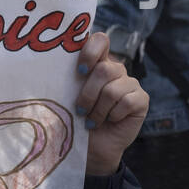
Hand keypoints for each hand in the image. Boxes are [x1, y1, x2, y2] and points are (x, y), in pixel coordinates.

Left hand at [76, 31, 148, 176]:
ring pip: (113, 89)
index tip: (79, 71)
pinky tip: (109, 121)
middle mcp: (115, 70)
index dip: (91, 51)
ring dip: (98, 109)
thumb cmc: (74, 120)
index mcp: (96, 63)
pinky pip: (127, 102)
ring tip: (92, 120)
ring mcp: (130, 84)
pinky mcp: (141, 99)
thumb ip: (65, 79)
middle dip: (88, 94)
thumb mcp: (66, 97)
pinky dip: (113, 115)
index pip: (100, 40)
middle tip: (80, 110)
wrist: (90, 148)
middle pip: (104, 69)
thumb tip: (46, 66)